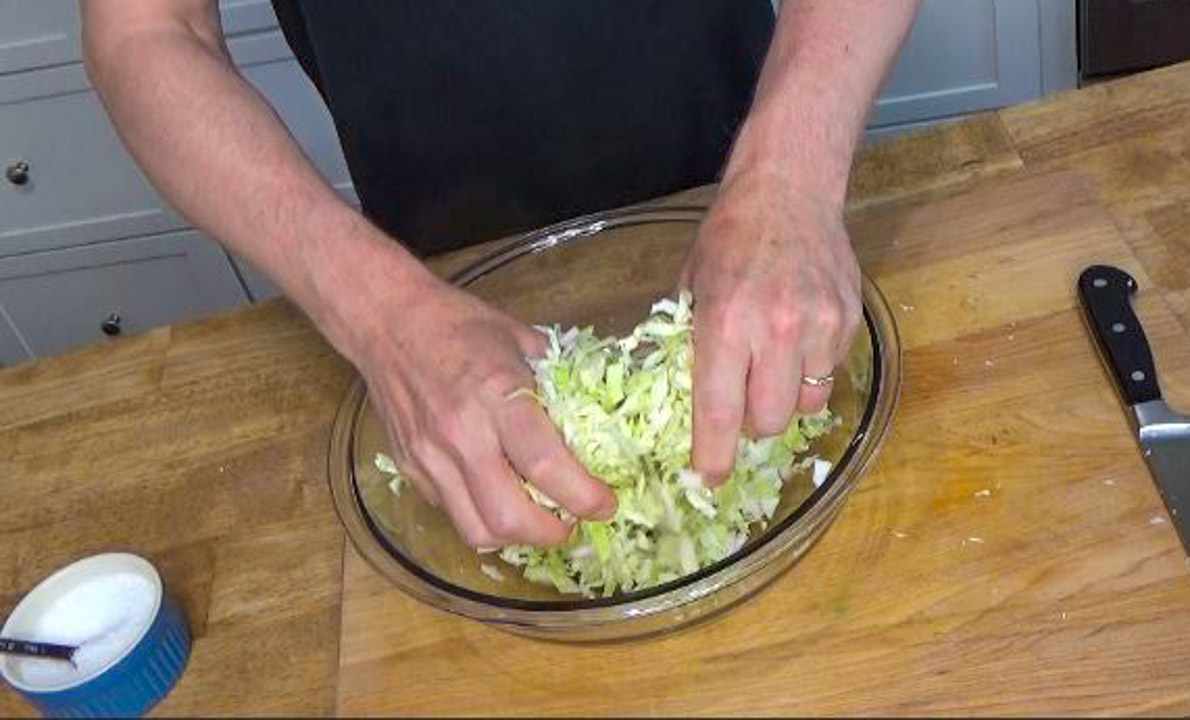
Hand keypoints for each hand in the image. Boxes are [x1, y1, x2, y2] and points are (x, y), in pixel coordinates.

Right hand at [355, 275, 617, 546]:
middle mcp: (461, 434)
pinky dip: (482, 517)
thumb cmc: (458, 324)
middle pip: (510, 517)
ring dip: (516, 537)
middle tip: (573, 521)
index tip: (606, 504)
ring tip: (536, 520)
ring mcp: (430, 457)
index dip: (585, 497)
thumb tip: (594, 417)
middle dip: (552, 533)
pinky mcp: (410, 468)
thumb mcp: (520, 340)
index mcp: (497, 395)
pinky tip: (498, 498)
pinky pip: (452, 513)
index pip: (546, 466)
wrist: (387, 320)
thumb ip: (555, 382)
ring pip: (476, 531)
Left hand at [681, 169, 861, 485]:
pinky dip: (809, 373)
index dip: (713, 455)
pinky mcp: (848, 321)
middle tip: (739, 403)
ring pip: (805, 406)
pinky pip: (828, 376)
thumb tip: (680, 401)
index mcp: (726, 323)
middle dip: (751, 425)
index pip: (720, 412)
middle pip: (769, 422)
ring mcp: (819, 326)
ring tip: (770, 367)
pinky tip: (796, 340)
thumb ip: (689, 344)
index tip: (708, 478)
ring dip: (783, 401)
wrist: (789, 190)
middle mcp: (776, 330)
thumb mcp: (691, 286)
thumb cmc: (729, 237)